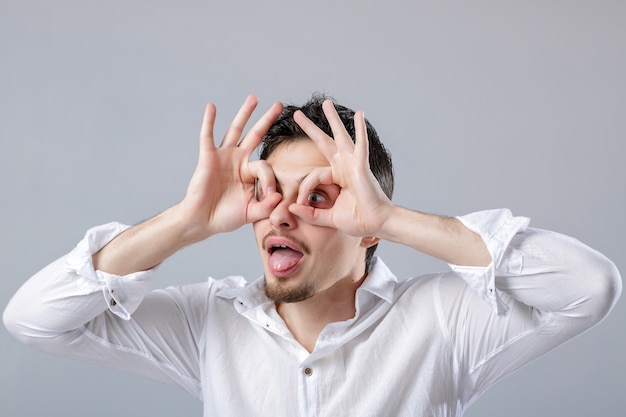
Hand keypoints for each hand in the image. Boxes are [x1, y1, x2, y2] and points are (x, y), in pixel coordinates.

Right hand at [178, 95, 282, 241]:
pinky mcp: (208, 158)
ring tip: (253, 98)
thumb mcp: (252, 213)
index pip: (265, 166)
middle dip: (267, 120)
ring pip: (236, 130)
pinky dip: (209, 121)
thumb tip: (279, 196)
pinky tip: (211, 107)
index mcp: (250, 173)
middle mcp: (238, 161)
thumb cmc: (225, 217)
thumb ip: (267, 207)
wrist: (202, 221)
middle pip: (255, 135)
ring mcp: (223, 157)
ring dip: (244, 113)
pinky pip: (208, 136)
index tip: (270, 195)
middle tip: (279, 105)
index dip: (269, 179)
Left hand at [289, 100, 392, 237]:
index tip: (298, 202)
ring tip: (326, 103)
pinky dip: (360, 130)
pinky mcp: (361, 166)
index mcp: (336, 178)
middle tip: (298, 114)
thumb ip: (310, 213)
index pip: (312, 175)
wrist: (376, 224)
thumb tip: (291, 208)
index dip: (303, 189)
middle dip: (311, 128)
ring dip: (333, 119)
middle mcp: (344, 167)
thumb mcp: (328, 217)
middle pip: (324, 142)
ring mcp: (353, 165)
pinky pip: (361, 145)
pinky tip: (360, 114)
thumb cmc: (358, 220)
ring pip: (341, 137)